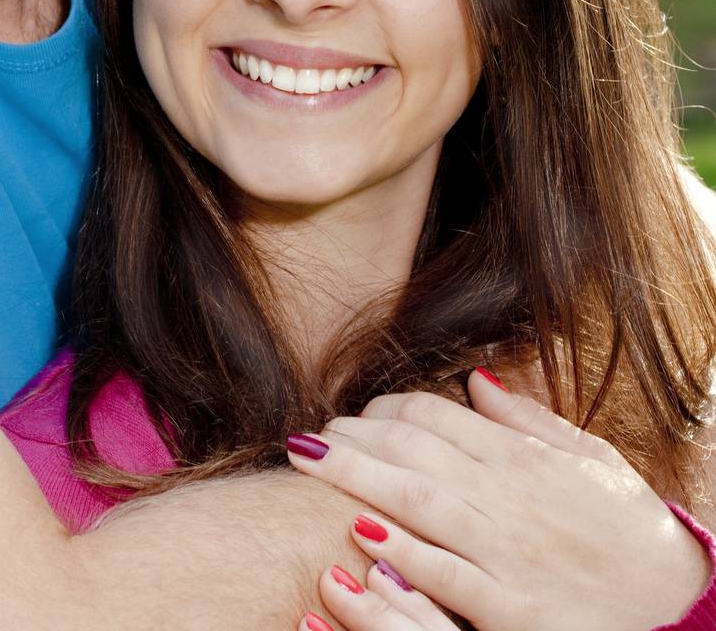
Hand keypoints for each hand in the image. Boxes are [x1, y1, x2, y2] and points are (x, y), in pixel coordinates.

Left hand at [286, 368, 711, 630]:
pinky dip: (404, 555)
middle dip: (355, 439)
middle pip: (415, 451)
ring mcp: (509, 552)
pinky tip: (359, 536)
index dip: (385, 411)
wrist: (678, 603)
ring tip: (310, 463)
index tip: (352, 415)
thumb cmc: (630, 529)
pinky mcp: (512, 608)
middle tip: (308, 437)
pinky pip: (448, 577)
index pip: (437, 417)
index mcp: (523, 459)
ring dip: (358, 479)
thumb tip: (475, 379)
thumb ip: (528, 419)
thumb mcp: (589, 458)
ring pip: (421, 503)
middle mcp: (509, 497)